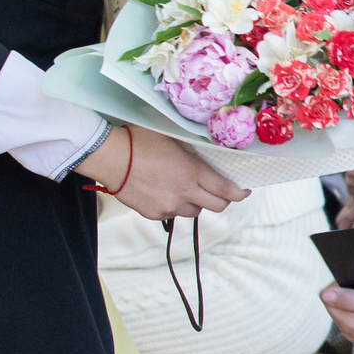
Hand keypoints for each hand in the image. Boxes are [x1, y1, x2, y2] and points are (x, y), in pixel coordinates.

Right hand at [81, 126, 246, 219]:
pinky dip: (174, 206)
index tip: (244, 191)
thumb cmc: (141, 141)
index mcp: (192, 172)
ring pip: (194, 212)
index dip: (240, 193)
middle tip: (219, 191)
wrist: (110, 157)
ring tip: (184, 188)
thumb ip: (196, 151)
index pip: (226, 190)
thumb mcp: (175, 139)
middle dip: (222, 200)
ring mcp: (168, 206)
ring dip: (195, 202)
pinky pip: (172, 214)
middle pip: (217, 207)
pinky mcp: (154, 214)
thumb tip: (213, 156)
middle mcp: (184, 193)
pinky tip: (163, 191)